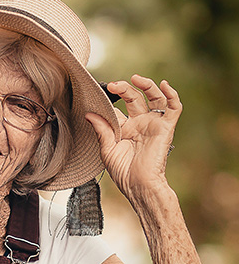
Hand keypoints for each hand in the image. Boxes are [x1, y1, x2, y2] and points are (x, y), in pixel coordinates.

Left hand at [85, 74, 181, 198]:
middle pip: (134, 98)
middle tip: (114, 85)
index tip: (96, 94)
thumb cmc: (122, 171)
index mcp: (123, 128)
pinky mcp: (165, 127)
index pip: (117, 107)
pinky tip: (165, 85)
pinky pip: (174, 108)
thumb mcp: (106, 148)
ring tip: (136, 78)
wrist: (138, 184)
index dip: (109, 99)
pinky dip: (172, 94)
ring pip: (154, 98)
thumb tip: (89, 113)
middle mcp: (139, 123)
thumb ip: (101, 129)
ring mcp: (152, 124)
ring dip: (147, 85)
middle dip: (124, 89)